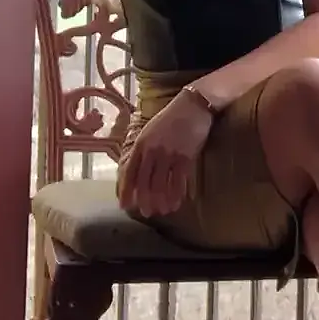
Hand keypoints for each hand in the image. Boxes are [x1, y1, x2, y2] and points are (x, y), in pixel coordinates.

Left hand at [118, 89, 213, 217]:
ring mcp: (168, 154)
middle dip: (144, 200)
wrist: (193, 106)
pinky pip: (178, 181)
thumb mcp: (150, 131)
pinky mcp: (185, 157)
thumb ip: (144, 150)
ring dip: (160, 201)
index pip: (130, 172)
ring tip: (161, 211)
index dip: (126, 190)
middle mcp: (152, 150)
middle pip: (144, 181)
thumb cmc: (171, 119)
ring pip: (160, 184)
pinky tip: (176, 203)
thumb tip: (138, 171)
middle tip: (146, 212)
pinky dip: (176, 195)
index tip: (125, 205)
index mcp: (141, 144)